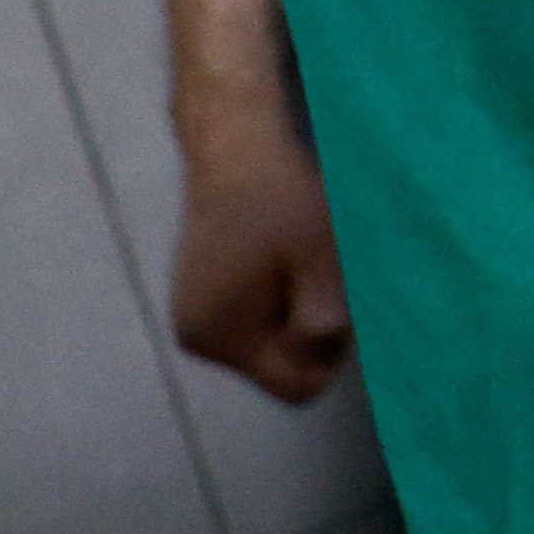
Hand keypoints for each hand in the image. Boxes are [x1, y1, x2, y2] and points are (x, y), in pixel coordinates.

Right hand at [169, 80, 351, 404]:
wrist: (235, 148)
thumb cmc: (283, 199)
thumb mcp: (319, 256)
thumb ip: (325, 312)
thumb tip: (325, 354)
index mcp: (222, 337)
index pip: (296, 386)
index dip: (330, 352)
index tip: (335, 297)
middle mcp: (199, 340)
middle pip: (284, 368)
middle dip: (314, 330)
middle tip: (322, 272)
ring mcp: (199, 321)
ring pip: (276, 344)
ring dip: (301, 311)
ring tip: (301, 261)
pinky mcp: (206, 302)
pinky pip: (261, 323)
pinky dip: (283, 299)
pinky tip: (284, 258)